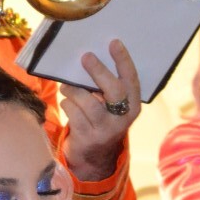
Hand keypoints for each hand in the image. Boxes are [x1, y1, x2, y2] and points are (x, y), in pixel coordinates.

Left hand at [59, 39, 139, 180]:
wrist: (93, 156)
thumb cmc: (101, 120)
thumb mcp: (112, 107)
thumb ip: (107, 87)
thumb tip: (89, 58)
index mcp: (133, 107)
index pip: (131, 80)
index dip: (123, 61)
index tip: (113, 42)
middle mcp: (122, 119)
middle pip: (113, 90)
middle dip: (98, 71)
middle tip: (85, 56)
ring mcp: (104, 130)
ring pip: (86, 100)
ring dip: (73, 90)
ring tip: (67, 87)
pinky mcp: (87, 137)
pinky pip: (72, 112)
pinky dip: (67, 104)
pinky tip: (68, 105)